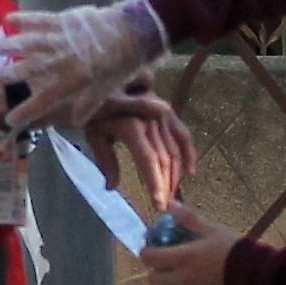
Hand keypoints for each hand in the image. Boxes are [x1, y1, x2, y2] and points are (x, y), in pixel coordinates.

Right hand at [0, 0, 166, 130]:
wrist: (137, 31)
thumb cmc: (124, 63)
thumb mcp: (108, 89)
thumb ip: (89, 104)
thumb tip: (74, 121)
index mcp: (74, 80)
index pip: (45, 100)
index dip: (27, 111)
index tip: (10, 119)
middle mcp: (63, 60)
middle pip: (30, 70)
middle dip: (9, 77)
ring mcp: (63, 38)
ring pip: (31, 43)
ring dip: (11, 46)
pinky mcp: (65, 20)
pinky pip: (42, 19)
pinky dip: (26, 19)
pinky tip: (9, 18)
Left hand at [81, 84, 191, 213]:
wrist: (108, 78)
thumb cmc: (97, 108)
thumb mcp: (94, 134)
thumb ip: (106, 160)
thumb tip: (111, 188)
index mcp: (131, 126)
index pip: (148, 161)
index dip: (155, 184)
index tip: (159, 204)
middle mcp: (151, 121)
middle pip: (164, 160)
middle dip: (165, 185)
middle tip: (163, 206)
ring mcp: (162, 116)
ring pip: (175, 151)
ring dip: (175, 175)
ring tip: (171, 194)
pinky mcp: (169, 113)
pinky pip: (183, 135)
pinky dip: (189, 154)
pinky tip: (190, 172)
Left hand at [135, 212, 240, 284]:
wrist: (258, 277)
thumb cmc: (235, 250)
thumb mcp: (212, 230)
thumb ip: (189, 219)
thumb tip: (170, 204)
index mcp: (184, 258)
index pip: (150, 258)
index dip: (146, 253)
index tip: (149, 249)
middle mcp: (184, 279)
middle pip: (155, 281)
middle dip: (156, 272)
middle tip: (166, 265)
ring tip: (187, 277)